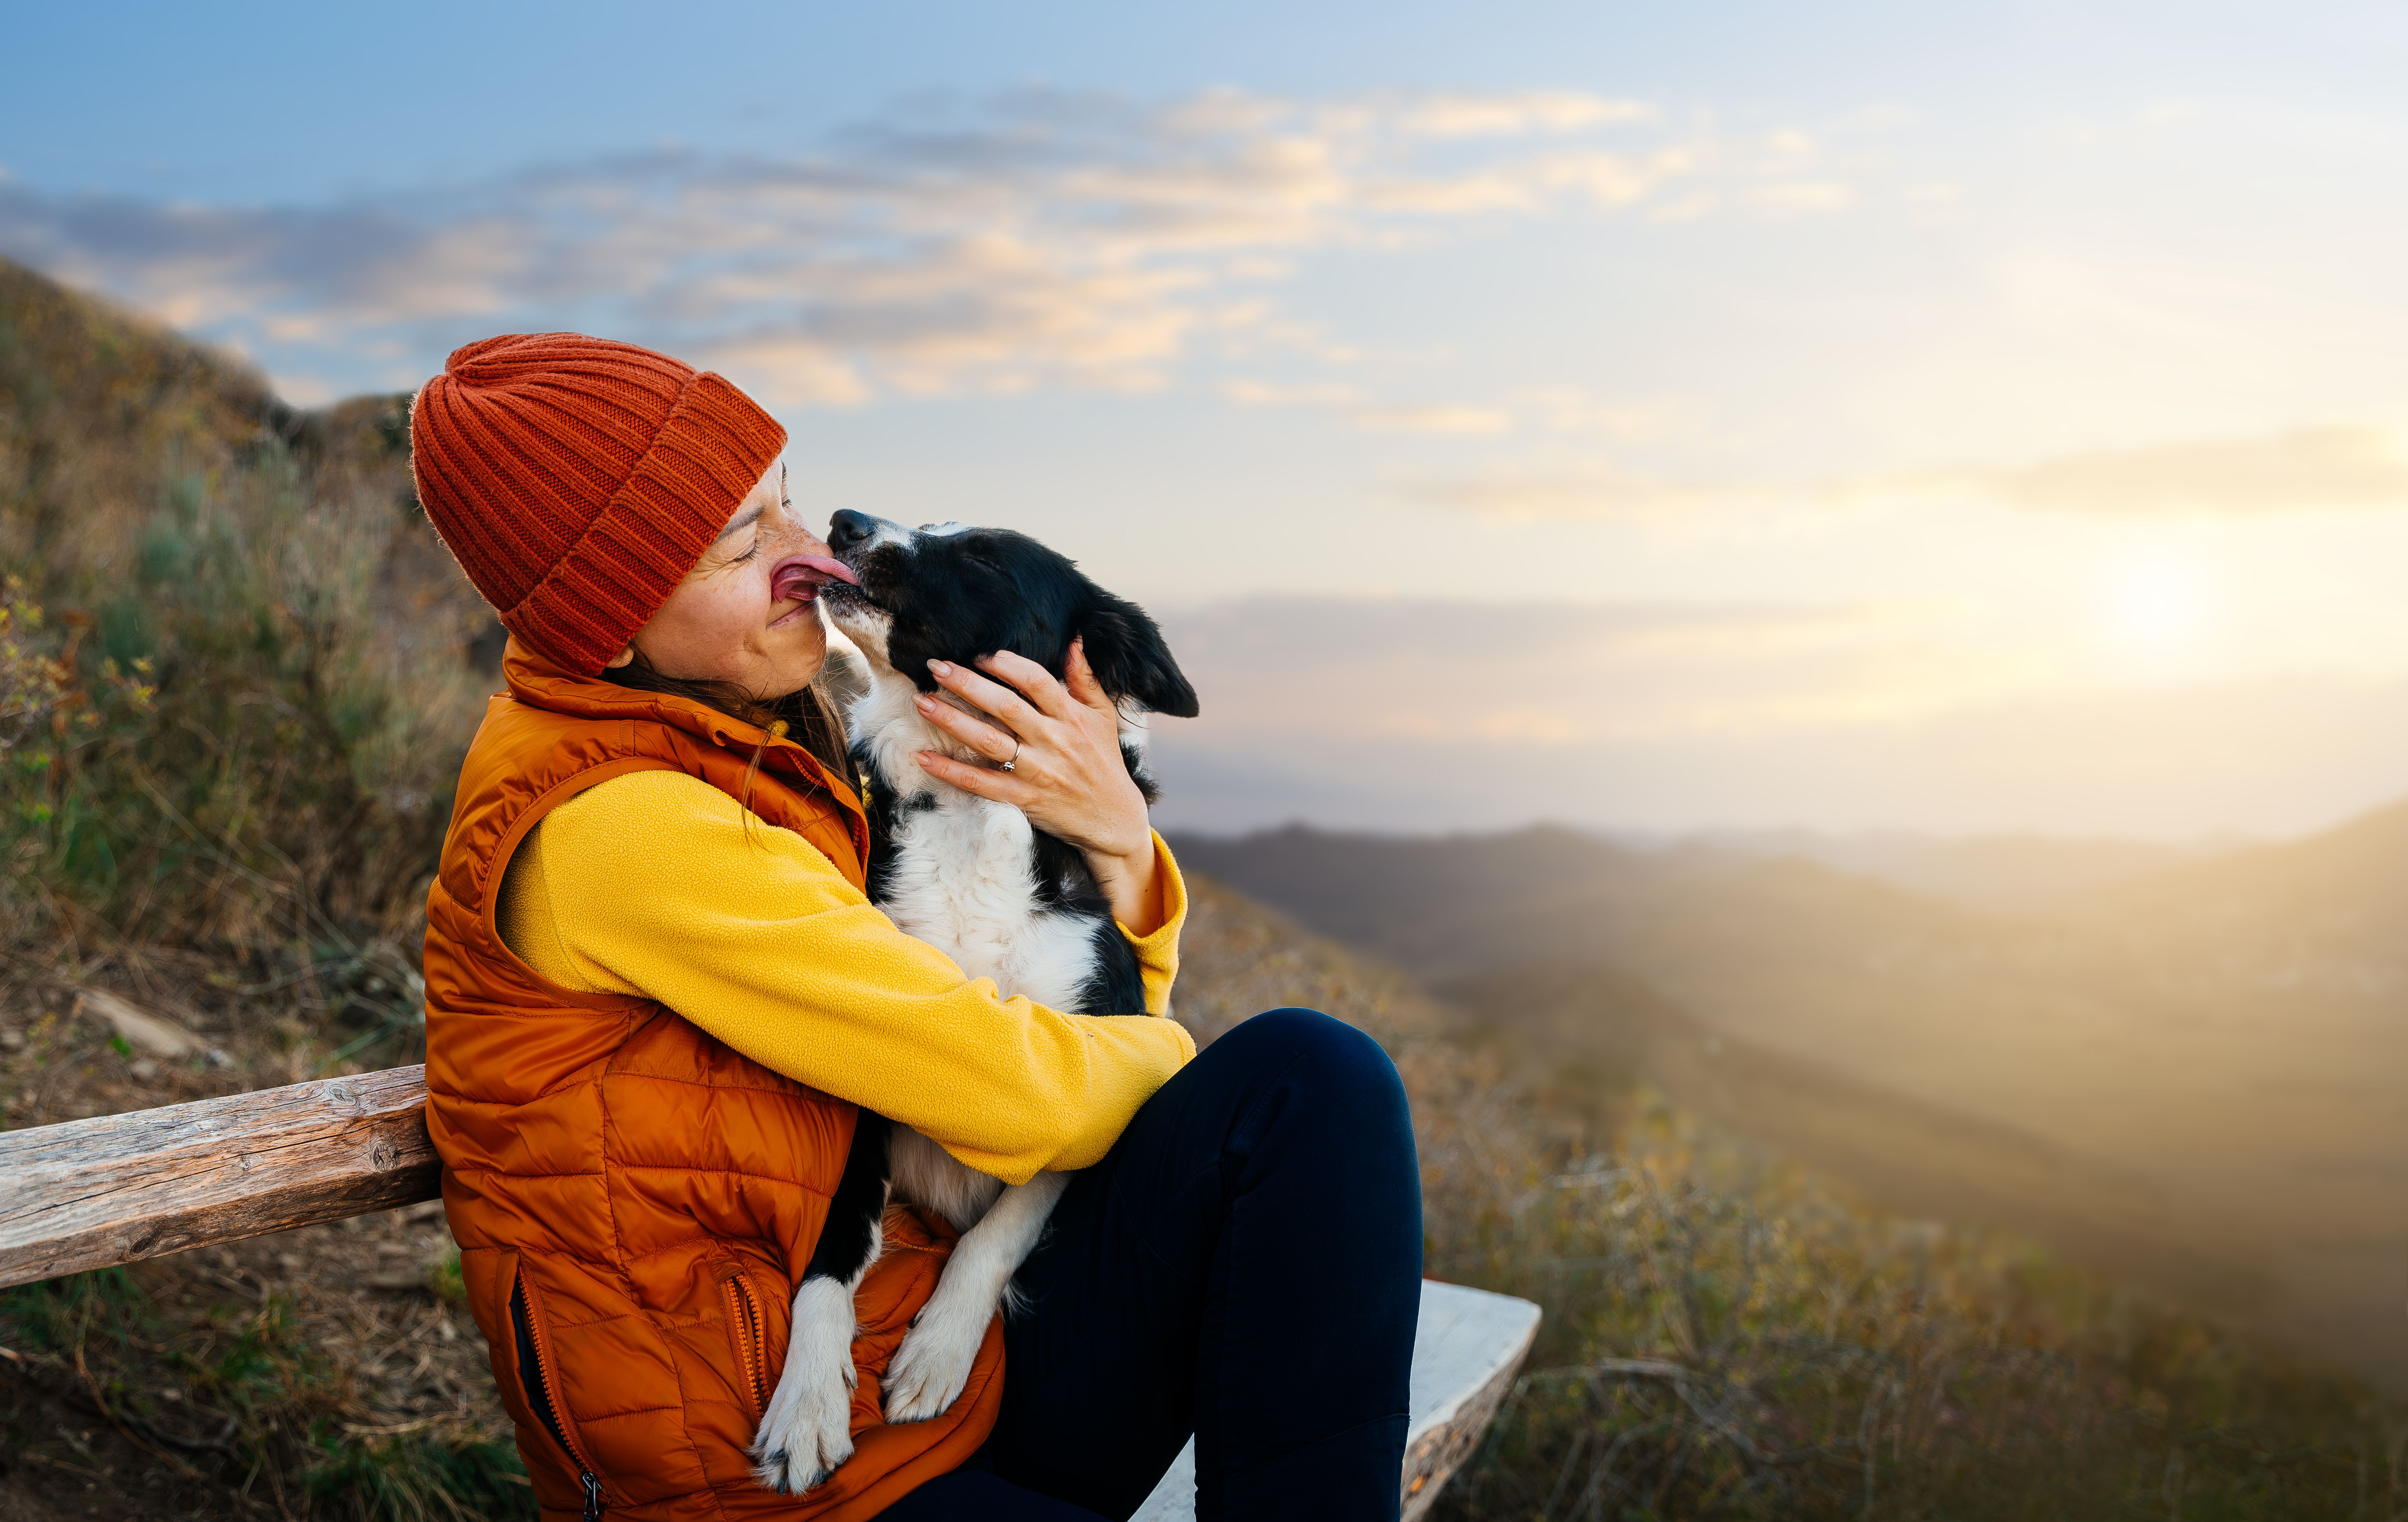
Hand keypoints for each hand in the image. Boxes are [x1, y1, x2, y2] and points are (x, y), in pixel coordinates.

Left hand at [914, 640, 1161, 927]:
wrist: (1114, 819)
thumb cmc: (1105, 762)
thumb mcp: (1104, 716)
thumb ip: (1086, 679)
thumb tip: (1074, 641)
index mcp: (1072, 717)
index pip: (1036, 681)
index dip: (1006, 664)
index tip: (980, 655)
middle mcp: (1054, 741)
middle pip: (1005, 706)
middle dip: (967, 684)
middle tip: (935, 667)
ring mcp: (1038, 771)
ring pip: (989, 741)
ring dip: (952, 720)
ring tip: (922, 702)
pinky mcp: (1024, 799)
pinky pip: (982, 783)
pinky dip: (952, 771)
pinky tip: (924, 757)